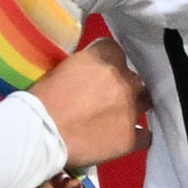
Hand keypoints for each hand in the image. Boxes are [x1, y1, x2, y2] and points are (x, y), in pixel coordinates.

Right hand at [30, 39, 149, 169]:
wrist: (43, 133)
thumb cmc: (43, 100)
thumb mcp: (60, 68)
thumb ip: (83, 67)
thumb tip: (88, 75)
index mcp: (105, 56)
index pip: (114, 50)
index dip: (105, 62)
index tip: (96, 73)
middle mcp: (124, 79)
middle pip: (132, 77)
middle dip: (120, 85)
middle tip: (104, 97)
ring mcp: (130, 108)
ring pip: (143, 102)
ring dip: (131, 106)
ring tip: (116, 117)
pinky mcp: (130, 137)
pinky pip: (145, 135)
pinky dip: (137, 135)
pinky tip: (125, 137)